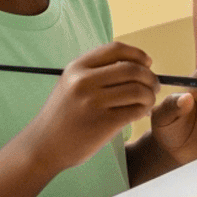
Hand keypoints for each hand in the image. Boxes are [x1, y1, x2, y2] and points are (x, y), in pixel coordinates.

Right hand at [23, 42, 159, 174]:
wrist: (42, 147)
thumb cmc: (63, 115)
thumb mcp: (71, 84)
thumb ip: (97, 71)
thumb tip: (138, 63)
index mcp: (77, 67)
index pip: (116, 49)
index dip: (138, 54)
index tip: (148, 63)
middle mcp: (83, 81)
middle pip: (132, 69)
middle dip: (150, 77)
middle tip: (154, 86)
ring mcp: (93, 103)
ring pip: (138, 90)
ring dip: (150, 95)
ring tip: (148, 101)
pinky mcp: (102, 123)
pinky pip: (135, 110)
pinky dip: (144, 110)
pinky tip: (141, 113)